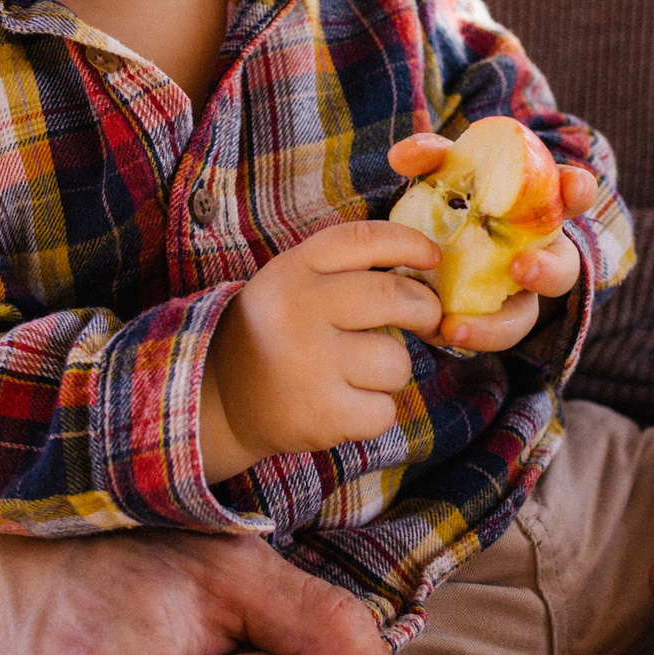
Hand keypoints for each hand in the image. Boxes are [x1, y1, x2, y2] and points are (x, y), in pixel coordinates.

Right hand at [200, 221, 445, 480]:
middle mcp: (298, 310)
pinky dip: (374, 412)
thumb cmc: (274, 334)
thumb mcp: (292, 283)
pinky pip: (384, 410)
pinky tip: (345, 405)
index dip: (410, 244)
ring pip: (396, 361)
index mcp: (293, 270)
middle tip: (424, 319)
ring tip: (359, 374)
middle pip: (394, 298)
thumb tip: (427, 269)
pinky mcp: (321, 414)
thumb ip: (345, 270)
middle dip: (424, 310)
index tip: (433, 257)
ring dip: (390, 371)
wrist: (220, 399)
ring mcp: (309, 364)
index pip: (364, 240)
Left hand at [384, 132, 599, 355]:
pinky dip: (465, 334)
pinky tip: (438, 329)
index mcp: (537, 210)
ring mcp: (512, 294)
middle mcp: (535, 254)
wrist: (417, 245)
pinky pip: (484, 335)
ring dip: (497, 325)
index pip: (573, 195)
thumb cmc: (446, 196)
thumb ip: (427, 156)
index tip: (571, 188)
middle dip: (549, 270)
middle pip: (562, 268)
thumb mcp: (438, 170)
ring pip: (522, 317)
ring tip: (458, 327)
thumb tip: (404, 157)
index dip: (578, 190)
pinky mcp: (484, 321)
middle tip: (521, 267)